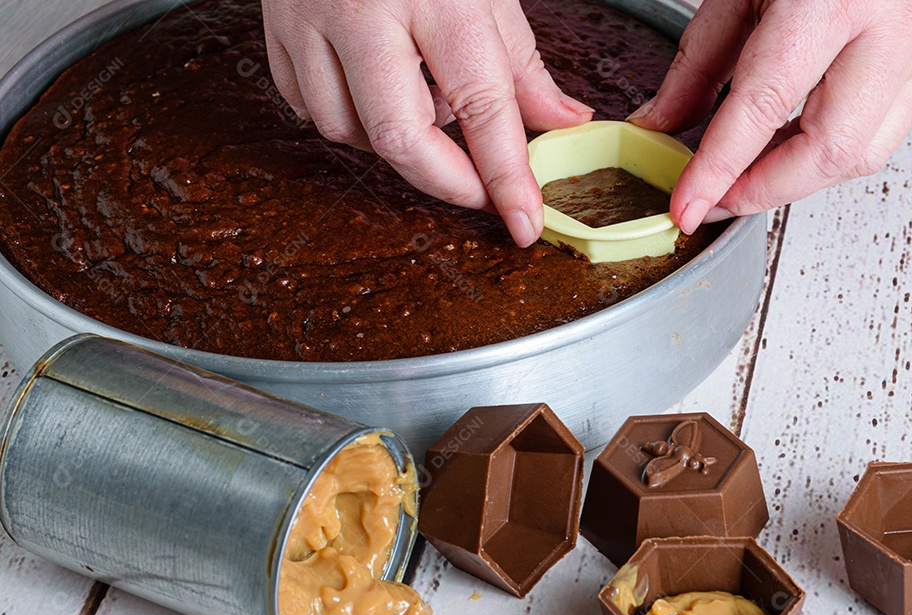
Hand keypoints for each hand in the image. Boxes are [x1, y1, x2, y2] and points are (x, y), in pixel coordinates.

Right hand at [261, 0, 592, 246]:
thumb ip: (523, 64)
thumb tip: (562, 124)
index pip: (481, 104)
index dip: (507, 176)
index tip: (524, 222)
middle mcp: (362, 8)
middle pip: (400, 137)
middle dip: (447, 182)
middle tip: (480, 191)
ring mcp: (307, 19)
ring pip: (348, 131)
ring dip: (395, 144)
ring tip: (425, 107)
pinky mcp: (275, 31)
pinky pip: (308, 109)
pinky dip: (348, 119)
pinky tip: (376, 93)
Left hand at [628, 0, 911, 232]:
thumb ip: (698, 64)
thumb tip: (663, 126)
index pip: (765, 106)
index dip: (720, 168)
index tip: (688, 206)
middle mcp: (890, 26)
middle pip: (829, 150)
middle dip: (764, 190)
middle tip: (714, 200)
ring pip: (862, 155)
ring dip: (798, 178)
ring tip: (746, 175)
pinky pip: (880, 134)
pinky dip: (828, 155)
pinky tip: (789, 149)